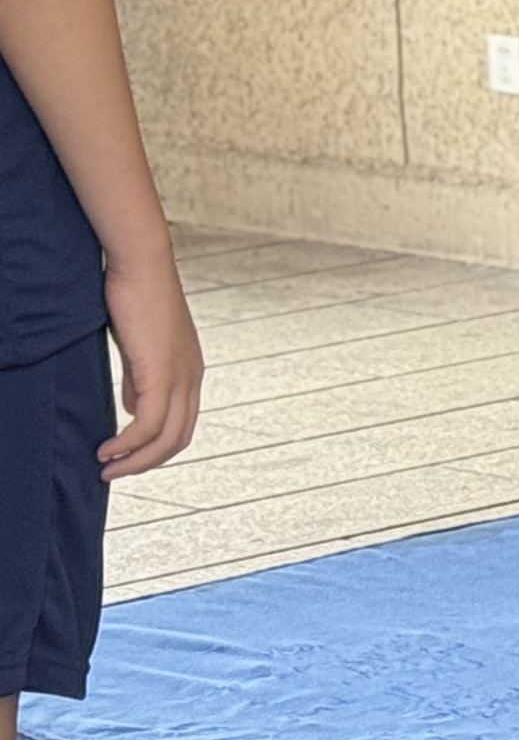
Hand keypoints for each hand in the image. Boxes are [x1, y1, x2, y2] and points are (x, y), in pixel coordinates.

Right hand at [99, 258, 202, 478]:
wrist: (142, 265)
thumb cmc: (136, 300)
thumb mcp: (140, 349)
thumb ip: (139, 379)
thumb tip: (132, 407)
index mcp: (190, 372)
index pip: (182, 424)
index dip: (155, 449)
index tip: (124, 459)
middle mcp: (192, 377)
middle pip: (178, 438)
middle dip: (145, 463)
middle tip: (112, 474)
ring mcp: (180, 375)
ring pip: (166, 437)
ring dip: (134, 460)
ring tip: (105, 469)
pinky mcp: (161, 370)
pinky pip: (148, 422)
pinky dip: (128, 443)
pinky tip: (106, 449)